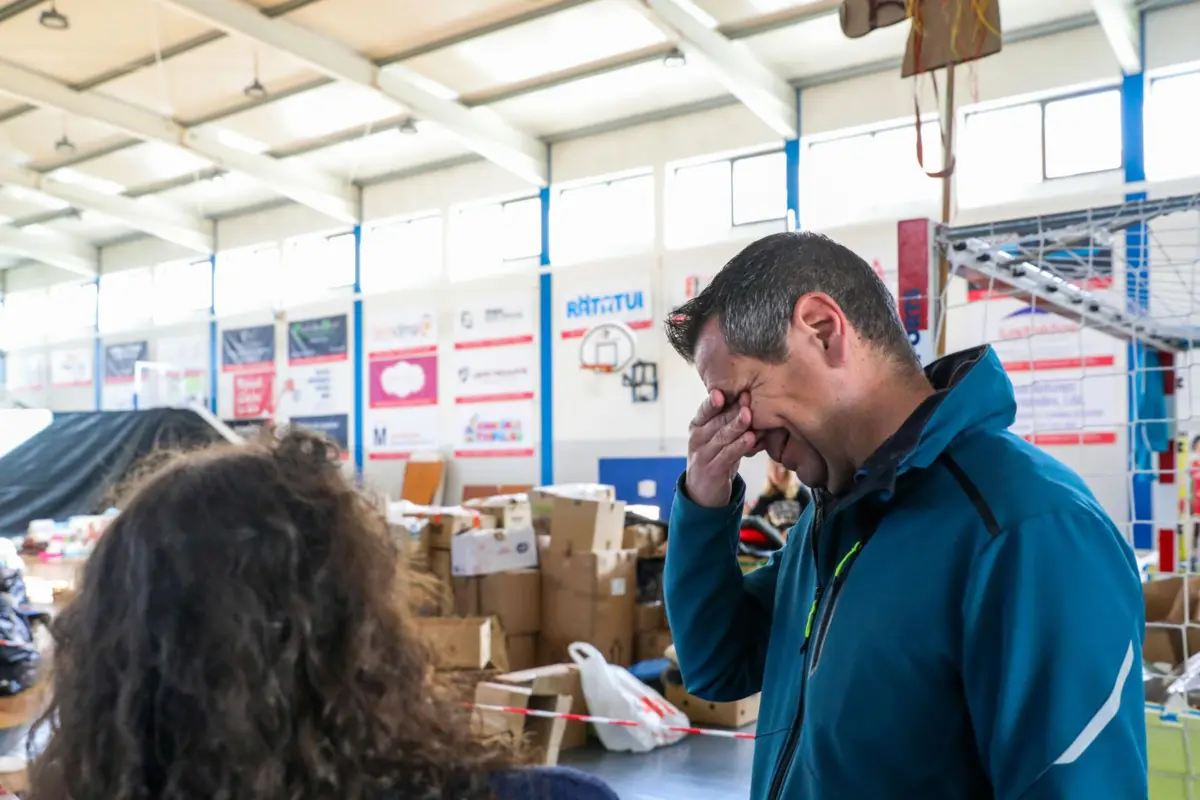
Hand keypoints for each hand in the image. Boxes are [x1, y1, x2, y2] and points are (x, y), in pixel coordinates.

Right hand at [685, 390, 760, 508]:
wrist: (703, 491)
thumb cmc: (715, 456)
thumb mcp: (716, 437)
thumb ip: (727, 420)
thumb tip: (749, 396)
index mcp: (697, 426)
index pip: (704, 411)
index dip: (712, 402)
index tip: (721, 391)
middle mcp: (697, 438)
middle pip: (716, 421)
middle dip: (732, 409)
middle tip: (746, 397)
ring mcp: (703, 455)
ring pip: (722, 437)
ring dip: (736, 426)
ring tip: (748, 416)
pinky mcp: (713, 470)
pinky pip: (727, 456)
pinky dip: (739, 447)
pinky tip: (751, 439)